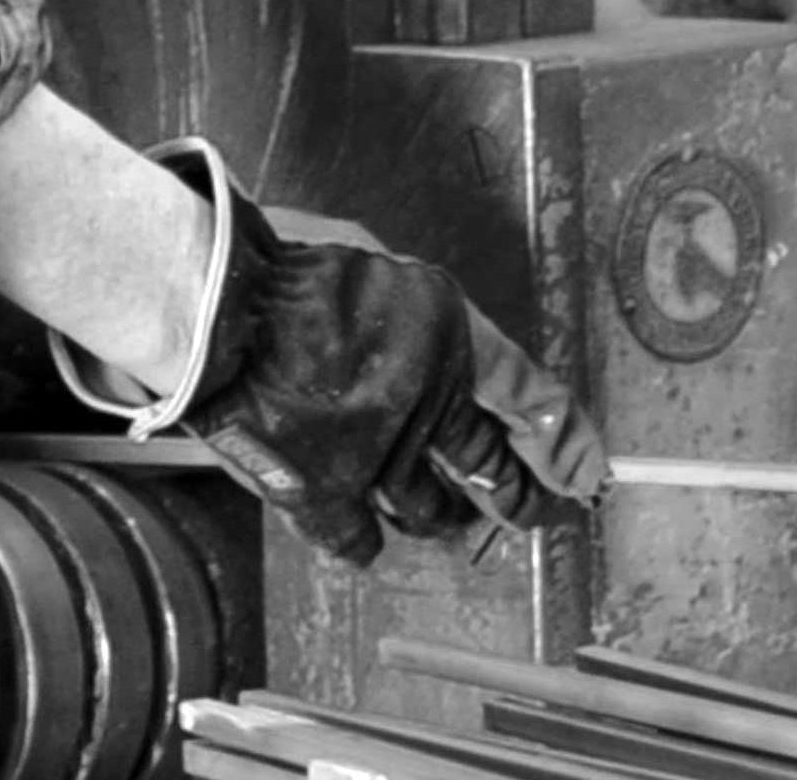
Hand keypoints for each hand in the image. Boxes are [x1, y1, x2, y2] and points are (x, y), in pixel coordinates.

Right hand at [165, 152, 610, 566]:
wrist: (209, 306)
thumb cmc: (277, 265)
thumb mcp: (366, 254)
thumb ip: (407, 305)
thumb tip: (430, 337)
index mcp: (447, 336)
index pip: (531, 399)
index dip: (565, 442)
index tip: (587, 473)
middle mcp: (425, 401)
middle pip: (490, 469)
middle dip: (515, 496)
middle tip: (524, 510)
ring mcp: (376, 454)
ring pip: (430, 509)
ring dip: (439, 516)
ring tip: (439, 517)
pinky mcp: (324, 493)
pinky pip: (361, 541)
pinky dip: (364, 539)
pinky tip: (362, 532)